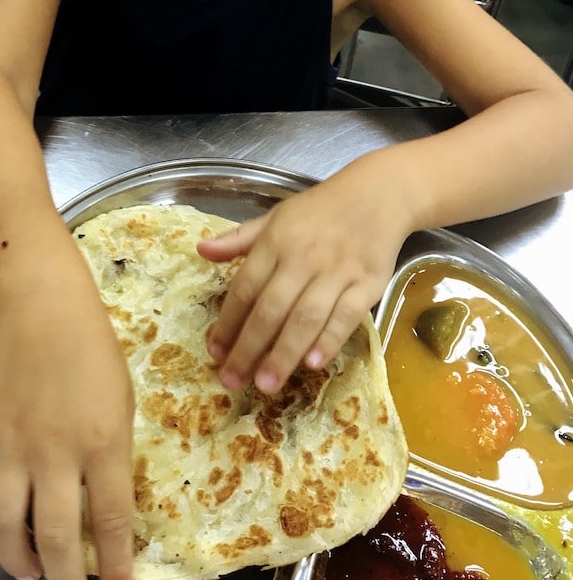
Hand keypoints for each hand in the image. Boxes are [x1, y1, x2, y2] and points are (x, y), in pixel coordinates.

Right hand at [0, 268, 134, 579]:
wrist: (42, 311)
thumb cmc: (94, 354)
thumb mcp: (121, 406)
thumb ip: (111, 458)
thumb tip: (101, 510)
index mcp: (102, 443)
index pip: (111, 520)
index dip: (117, 564)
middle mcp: (54, 452)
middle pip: (58, 536)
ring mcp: (10, 444)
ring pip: (6, 524)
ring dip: (19, 559)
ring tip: (31, 575)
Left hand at [197, 165, 409, 393]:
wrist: (378, 195)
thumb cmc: (319, 211)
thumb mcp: (275, 217)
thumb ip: (238, 240)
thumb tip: (200, 251)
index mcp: (275, 243)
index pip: (245, 288)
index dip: (228, 323)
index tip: (215, 353)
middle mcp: (303, 259)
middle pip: (271, 310)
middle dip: (249, 349)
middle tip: (233, 382)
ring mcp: (337, 272)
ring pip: (306, 318)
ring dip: (284, 353)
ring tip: (266, 384)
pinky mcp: (368, 284)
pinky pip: (346, 316)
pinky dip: (329, 340)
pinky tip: (312, 364)